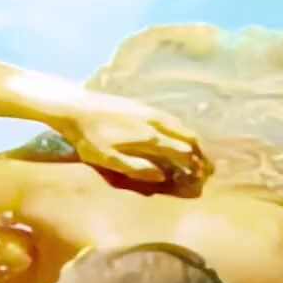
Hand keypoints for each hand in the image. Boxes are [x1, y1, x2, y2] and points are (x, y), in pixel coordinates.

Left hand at [59, 94, 210, 188]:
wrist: (75, 107)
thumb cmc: (88, 138)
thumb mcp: (108, 160)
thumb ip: (137, 168)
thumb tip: (163, 175)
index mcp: (149, 138)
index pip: (182, 152)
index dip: (195, 165)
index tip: (203, 177)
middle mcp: (155, 122)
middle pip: (187, 137)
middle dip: (201, 153)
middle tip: (208, 167)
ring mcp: (150, 111)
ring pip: (180, 126)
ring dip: (193, 140)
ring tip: (199, 152)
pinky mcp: (142, 106)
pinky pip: (171, 119)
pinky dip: (182, 130)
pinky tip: (178, 134)